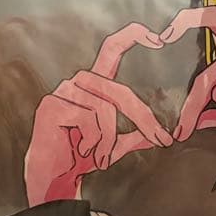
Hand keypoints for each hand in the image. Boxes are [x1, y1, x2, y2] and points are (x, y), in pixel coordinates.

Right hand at [23, 23, 172, 205]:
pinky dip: (93, 141)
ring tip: (101, 158)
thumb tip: (163, 135)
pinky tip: (81, 150)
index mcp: (94, 84)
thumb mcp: (115, 144)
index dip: (133, 37)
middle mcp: (78, 82)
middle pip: (118, 90)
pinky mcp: (52, 106)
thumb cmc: (81, 157)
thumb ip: (135, 135)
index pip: (112, 49)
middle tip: (161, 140)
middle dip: (142, 118)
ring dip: (109, 140)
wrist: (53, 178)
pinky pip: (88, 118)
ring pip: (104, 108)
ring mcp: (63, 92)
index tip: (158, 38)